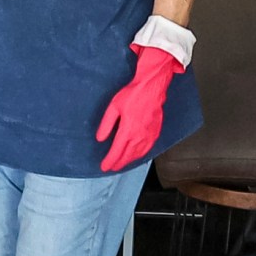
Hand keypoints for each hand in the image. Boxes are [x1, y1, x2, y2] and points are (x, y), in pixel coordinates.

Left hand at [95, 45, 182, 172]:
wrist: (152, 89)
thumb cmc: (133, 95)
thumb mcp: (113, 107)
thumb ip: (106, 125)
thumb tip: (100, 138)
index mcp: (127, 130)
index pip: (116, 152)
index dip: (109, 161)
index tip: (104, 167)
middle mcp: (139, 136)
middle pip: (127, 156)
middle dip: (118, 164)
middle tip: (111, 167)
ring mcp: (149, 136)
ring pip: (138, 155)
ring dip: (129, 161)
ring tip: (121, 163)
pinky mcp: (155, 133)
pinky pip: (147, 149)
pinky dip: (140, 155)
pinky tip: (136, 155)